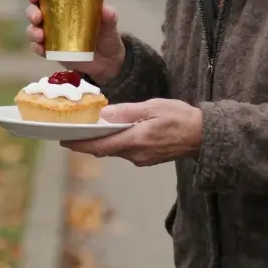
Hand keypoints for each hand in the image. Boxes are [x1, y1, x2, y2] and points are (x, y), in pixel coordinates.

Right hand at [25, 0, 125, 83]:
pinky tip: (41, 49)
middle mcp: (54, 19)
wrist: (108, 62)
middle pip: (34, 11)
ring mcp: (51, 36)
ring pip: (33, 30)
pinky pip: (39, 49)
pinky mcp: (52, 51)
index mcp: (65, 6)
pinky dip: (37, 48)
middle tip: (37, 17)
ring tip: (40, 36)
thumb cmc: (106, 36)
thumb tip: (106, 10)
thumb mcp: (110, 25)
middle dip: (31, 12)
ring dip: (32, 31)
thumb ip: (109, 17)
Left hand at [61, 99, 202, 166]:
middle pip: (104, 149)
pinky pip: (125, 151)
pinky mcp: (147, 159)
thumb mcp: (152, 107)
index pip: (100, 145)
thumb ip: (126, 112)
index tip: (63, 140)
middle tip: (70, 132)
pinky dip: (114, 142)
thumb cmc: (180, 118)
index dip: (79, 144)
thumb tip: (102, 115)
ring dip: (101, 141)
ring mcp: (141, 159)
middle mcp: (136, 155)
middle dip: (86, 142)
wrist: (204, 135)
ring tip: (87, 129)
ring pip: (114, 150)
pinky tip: (112, 132)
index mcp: (135, 141)